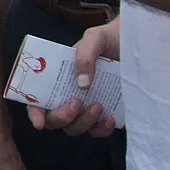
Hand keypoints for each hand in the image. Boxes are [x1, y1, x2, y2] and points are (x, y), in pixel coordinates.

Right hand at [26, 18, 120, 137]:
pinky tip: (110, 118)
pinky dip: (101, 130)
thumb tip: (81, 84)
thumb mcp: (95, 38)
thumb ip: (85, 55)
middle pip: (55, 119)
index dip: (35, 113)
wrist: (134, 44)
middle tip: (77, 102)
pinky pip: (97, 131)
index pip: (37, 99)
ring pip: (75, 128)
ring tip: (98, 105)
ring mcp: (85, 106)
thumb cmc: (109, 39)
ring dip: (83, 123)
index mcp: (58, 77)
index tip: (39, 122)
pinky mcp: (104, 114)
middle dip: (63, 117)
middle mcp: (68, 94)